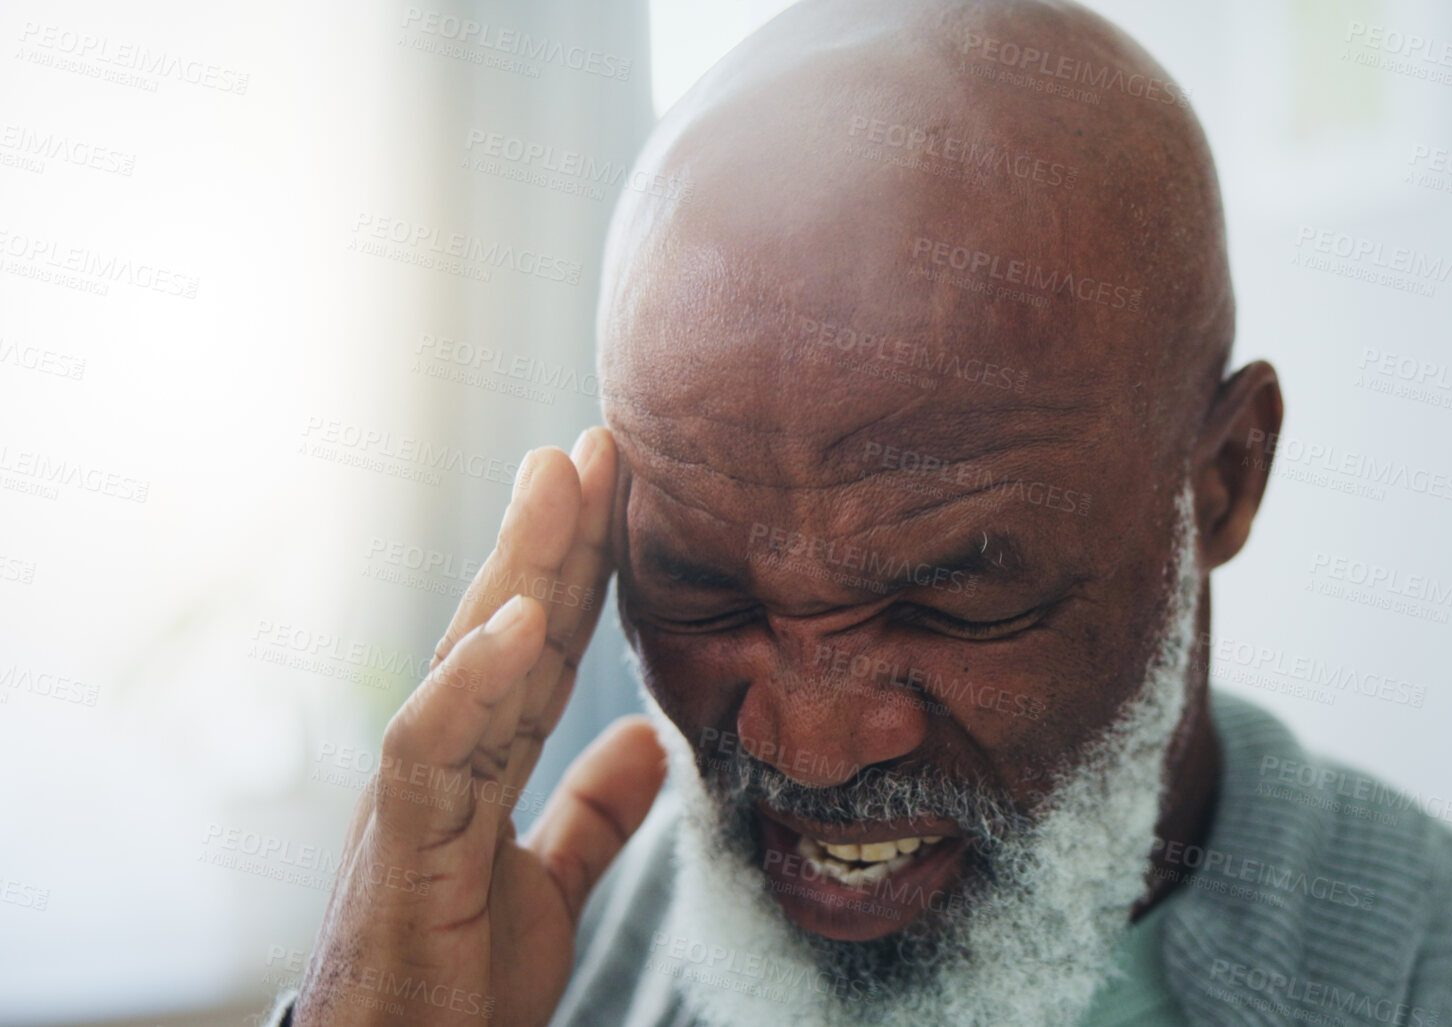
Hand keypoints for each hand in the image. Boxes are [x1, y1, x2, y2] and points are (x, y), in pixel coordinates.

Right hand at [293, 428, 665, 1026]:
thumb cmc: (455, 990)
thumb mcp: (548, 890)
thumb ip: (590, 816)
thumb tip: (646, 741)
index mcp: (479, 769)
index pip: (542, 649)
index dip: (585, 569)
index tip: (625, 487)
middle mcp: (442, 765)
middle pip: (504, 630)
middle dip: (552, 534)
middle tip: (595, 441)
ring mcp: (414, 800)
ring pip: (467, 664)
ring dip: (516, 569)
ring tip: (559, 483)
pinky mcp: (400, 851)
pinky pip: (429, 751)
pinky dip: (471, 681)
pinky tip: (519, 620)